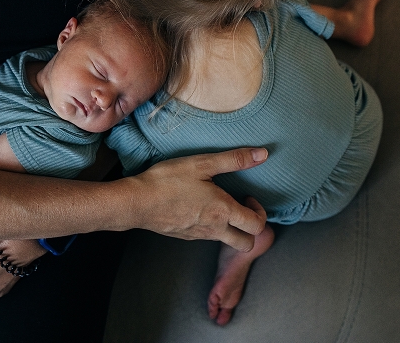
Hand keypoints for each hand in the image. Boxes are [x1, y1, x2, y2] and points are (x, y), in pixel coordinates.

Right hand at [130, 148, 268, 251]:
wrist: (137, 202)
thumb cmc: (168, 181)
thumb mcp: (201, 164)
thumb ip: (234, 160)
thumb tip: (263, 155)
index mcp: (223, 211)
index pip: (257, 226)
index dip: (260, 212)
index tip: (248, 196)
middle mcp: (214, 229)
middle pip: (246, 244)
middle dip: (251, 230)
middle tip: (241, 209)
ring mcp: (199, 235)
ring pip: (225, 241)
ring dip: (231, 229)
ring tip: (219, 206)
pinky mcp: (185, 236)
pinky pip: (206, 237)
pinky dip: (211, 227)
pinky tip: (198, 208)